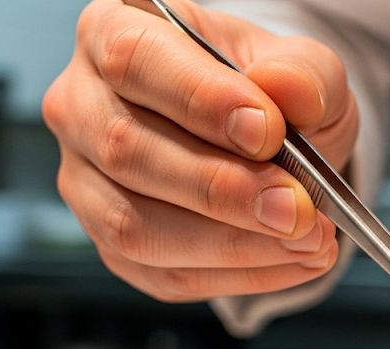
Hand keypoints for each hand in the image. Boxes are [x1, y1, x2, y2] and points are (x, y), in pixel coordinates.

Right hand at [43, 0, 357, 301]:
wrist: (270, 146)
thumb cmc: (267, 95)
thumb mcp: (301, 66)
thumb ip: (304, 73)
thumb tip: (290, 92)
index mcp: (113, 32)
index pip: (135, 60)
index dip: (201, 100)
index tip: (269, 132)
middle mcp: (82, 107)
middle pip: (127, 152)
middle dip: (224, 189)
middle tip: (297, 208)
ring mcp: (87, 183)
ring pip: (137, 228)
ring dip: (233, 243)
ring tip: (306, 239)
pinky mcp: (113, 247)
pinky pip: (166, 274)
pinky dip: (240, 276)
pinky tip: (294, 260)